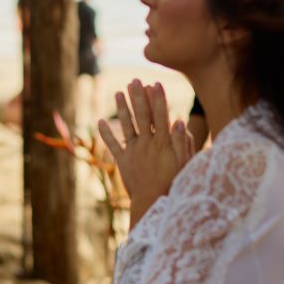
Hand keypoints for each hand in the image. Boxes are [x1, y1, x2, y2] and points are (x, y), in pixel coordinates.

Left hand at [97, 80, 192, 217]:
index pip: (160, 115)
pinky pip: (113, 144)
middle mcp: (146, 143)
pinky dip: (106, 133)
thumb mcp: (185, 163)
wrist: (154, 203)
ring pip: (126, 125)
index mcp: (163, 142)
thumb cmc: (175, 183)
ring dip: (122, 108)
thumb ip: (182, 142)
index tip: (155, 83)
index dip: (158, 99)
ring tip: (118, 92)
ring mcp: (133, 151)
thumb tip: (178, 120)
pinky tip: (99, 121)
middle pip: (142, 115)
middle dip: (138, 97)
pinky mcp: (123, 161)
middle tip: (134, 80)